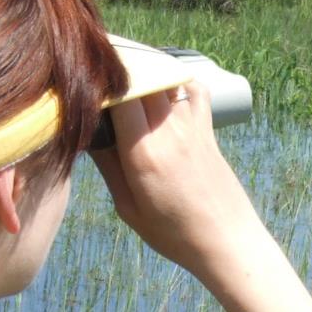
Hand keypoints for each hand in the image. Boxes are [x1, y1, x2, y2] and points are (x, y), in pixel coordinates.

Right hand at [87, 86, 265, 276]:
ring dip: (145, 73)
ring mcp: (192, 126)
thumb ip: (108, 167)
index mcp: (143, 152)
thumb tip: (90, 135)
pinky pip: (195, 89)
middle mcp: (168, 131)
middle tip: (100, 77)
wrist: (227, 241)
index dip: (99, 83)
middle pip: (142, 77)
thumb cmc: (174, 234)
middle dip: (119, 71)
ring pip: (166, 78)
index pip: (119, 93)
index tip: (84, 86)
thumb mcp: (129, 209)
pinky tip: (165, 90)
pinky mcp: (208, 129)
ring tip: (128, 81)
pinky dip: (178, 80)